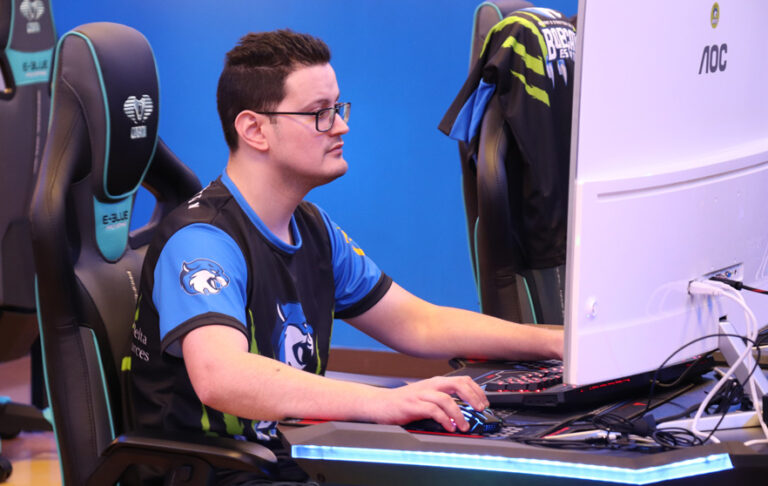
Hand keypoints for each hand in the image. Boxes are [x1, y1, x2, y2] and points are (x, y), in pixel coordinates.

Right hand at [367, 376, 488, 432]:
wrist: (379, 403)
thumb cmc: (403, 402)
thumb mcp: (426, 396)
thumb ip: (442, 399)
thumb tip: (464, 410)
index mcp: (435, 383)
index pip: (462, 380)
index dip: (477, 390)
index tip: (484, 402)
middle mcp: (430, 386)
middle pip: (457, 384)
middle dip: (473, 396)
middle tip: (480, 409)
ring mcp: (421, 394)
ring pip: (446, 399)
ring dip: (459, 413)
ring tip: (464, 426)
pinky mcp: (412, 405)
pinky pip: (433, 411)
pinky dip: (444, 420)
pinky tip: (449, 427)